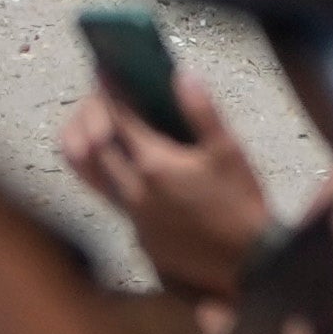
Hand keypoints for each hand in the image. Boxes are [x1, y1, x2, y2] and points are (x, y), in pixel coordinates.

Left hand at [59, 84, 276, 295]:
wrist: (249, 263)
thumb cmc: (243, 204)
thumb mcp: (230, 152)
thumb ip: (203, 112)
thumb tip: (182, 76)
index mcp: (155, 164)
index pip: (118, 118)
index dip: (108, 91)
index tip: (103, 70)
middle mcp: (133, 189)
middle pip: (92, 141)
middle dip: (90, 112)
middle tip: (98, 95)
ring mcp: (132, 215)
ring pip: (88, 174)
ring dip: (83, 144)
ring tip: (90, 125)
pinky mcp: (136, 234)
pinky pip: (106, 198)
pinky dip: (101, 174)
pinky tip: (115, 165)